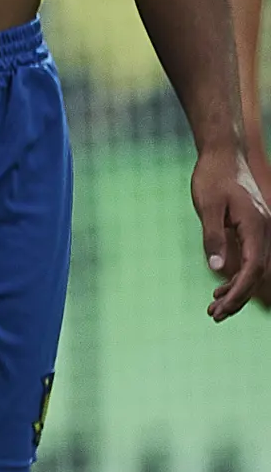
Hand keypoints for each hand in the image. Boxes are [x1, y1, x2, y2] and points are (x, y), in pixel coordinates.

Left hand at [195, 143, 270, 320]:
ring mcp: (260, 231)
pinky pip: (250, 258)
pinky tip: (221, 286)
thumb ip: (213, 236)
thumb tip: (217, 268)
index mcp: (256, 227)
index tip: (221, 308)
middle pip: (256, 274)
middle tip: (214, 316)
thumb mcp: (208, 206)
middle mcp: (264, 231)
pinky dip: (237, 275)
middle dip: (238, 298)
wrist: (222, 155)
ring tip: (214, 308)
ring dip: (236, 290)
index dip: (239, 292)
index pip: (253, 269)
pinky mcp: (252, 229)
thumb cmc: (213, 177)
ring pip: (254, 268)